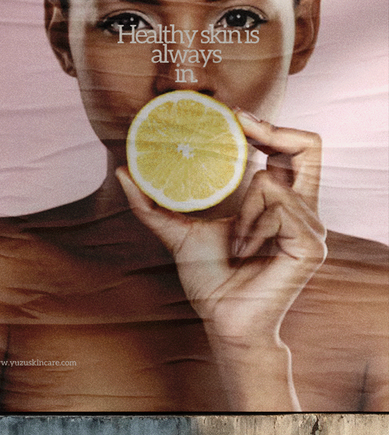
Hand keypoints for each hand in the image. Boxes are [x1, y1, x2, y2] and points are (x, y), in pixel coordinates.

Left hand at [114, 109, 323, 410]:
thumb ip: (150, 204)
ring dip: (243, 210)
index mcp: (280, 199)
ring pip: (272, 182)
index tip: (234, 116)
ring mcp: (311, 226)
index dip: (271, 125)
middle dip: (274, 130)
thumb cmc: (209, 279)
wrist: (222, 319)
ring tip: (236, 243)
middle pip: (309, 147)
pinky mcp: (310, 246)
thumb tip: (123, 170)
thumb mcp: (175, 232)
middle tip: (240, 123)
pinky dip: (251, 227)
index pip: (293, 147)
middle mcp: (302, 208)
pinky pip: (279, 210)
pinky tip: (245, 250)